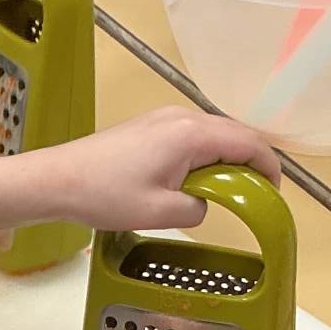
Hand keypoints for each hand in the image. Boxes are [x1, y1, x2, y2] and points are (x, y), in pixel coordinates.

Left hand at [0, 107, 280, 235]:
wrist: (56, 180)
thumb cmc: (104, 195)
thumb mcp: (160, 212)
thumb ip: (198, 207)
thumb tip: (205, 203)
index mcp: (191, 134)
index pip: (249, 143)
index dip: (269, 167)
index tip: (274, 192)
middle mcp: (182, 117)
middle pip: (234, 134)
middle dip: (249, 163)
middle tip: (252, 196)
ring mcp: (164, 118)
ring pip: (213, 135)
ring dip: (224, 160)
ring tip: (223, 192)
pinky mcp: (149, 126)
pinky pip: (191, 137)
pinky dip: (202, 156)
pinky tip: (193, 181)